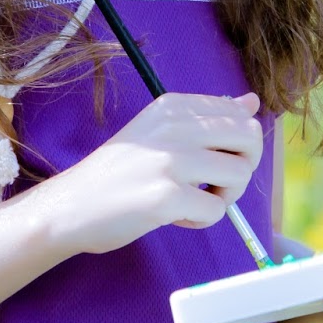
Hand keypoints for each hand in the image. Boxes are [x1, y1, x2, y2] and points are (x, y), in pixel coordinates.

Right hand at [42, 91, 263, 256]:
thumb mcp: (160, 131)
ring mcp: (170, 161)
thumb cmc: (119, 172)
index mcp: (173, 106)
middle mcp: (174, 126)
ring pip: (240, 174)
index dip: (237, 145)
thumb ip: (207, 116)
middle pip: (250, 137)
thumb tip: (252, 102)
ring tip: (192, 200)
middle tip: (214, 183)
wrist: (70, 205)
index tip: (210, 159)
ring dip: (224, 196)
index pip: (240, 114)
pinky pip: (217, 210)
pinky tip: (174, 216)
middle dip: (243, 166)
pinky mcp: (166, 197)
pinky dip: (202, 220)